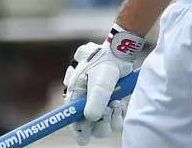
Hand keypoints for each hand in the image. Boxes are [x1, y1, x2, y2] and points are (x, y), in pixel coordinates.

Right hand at [63, 26, 142, 144]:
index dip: (77, 130)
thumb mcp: (100, 83)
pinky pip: (112, 117)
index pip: (72, 118)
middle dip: (98, 123)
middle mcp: (85, 99)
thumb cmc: (105, 64)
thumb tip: (90, 118)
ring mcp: (98, 101)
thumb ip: (95, 101)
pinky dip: (117, 114)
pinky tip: (119, 105)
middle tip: (107, 113)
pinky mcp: (109, 101)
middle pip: (88, 123)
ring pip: (101, 122)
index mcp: (75, 93)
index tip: (84, 139)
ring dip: (110, 117)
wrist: (120, 53)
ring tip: (115, 104)